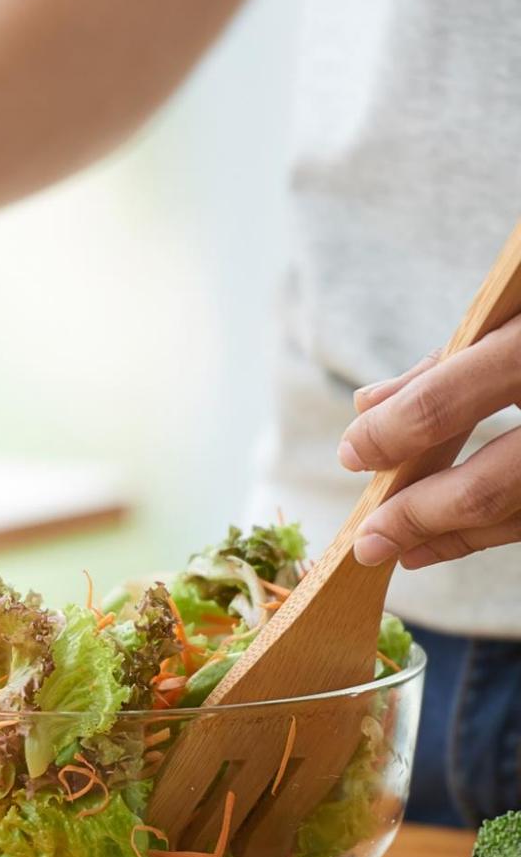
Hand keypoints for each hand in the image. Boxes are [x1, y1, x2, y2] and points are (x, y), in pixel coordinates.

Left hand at [337, 318, 520, 567]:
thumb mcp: (514, 309)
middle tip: (368, 541)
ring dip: (458, 538)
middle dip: (419, 518)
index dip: (391, 438)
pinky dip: (498, 529)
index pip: (448, 402)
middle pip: (491, 485)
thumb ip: (448, 362)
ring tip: (404, 547)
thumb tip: (369, 409)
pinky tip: (455, 537)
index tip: (352, 454)